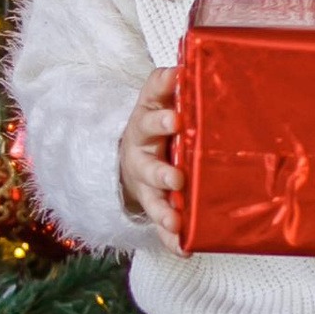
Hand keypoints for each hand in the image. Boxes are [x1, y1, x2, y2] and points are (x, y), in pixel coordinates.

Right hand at [117, 65, 181, 232]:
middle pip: (149, 165)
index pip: (151, 113)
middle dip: (162, 172)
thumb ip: (166, 84)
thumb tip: (182, 63)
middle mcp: (143, 156)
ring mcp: (146, 185)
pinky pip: (160, 228)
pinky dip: (172, 240)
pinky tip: (184, 249)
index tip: (177, 112)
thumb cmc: (157, 126)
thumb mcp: (156, 101)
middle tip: (177, 177)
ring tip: (175, 219)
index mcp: (146, 125)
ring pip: (153, 199)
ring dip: (163, 211)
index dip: (162, 112)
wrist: (130, 157)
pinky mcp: (154, 207)